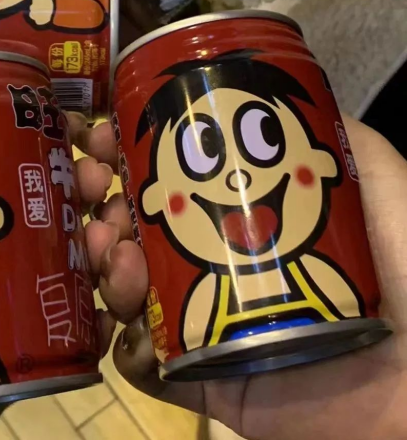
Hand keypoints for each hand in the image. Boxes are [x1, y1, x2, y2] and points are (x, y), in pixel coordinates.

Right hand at [74, 113, 406, 439]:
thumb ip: (327, 130)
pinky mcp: (198, 380)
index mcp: (233, 221)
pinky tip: (126, 312)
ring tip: (112, 242)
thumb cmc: (404, 265)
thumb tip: (272, 87)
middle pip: (132, 233)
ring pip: (126, 291)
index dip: (126, 156)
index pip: (164, 185)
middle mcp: (207, 265)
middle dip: (97, 202)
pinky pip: (142, 364)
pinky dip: (122, 342)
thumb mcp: (368, 177)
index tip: (104, 135)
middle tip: (91, 182)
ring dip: (104, 261)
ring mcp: (198, 323)